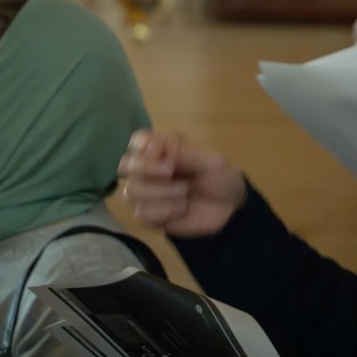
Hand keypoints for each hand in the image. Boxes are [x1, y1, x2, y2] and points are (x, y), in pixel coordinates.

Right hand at [118, 129, 246, 237]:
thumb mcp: (212, 162)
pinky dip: (163, 211)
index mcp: (164, 150)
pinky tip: (182, 209)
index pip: (138, 141)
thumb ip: (186, 154)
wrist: (231, 207)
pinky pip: (141, 214)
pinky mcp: (152, 216)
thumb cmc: (221, 176)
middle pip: (126, 165)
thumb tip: (155, 148)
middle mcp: (151, 170)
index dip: (143, 146)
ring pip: (130, 192)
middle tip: (171, 171)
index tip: (160, 150)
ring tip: (184, 194)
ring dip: (159, 192)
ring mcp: (149, 194)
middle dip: (146, 168)